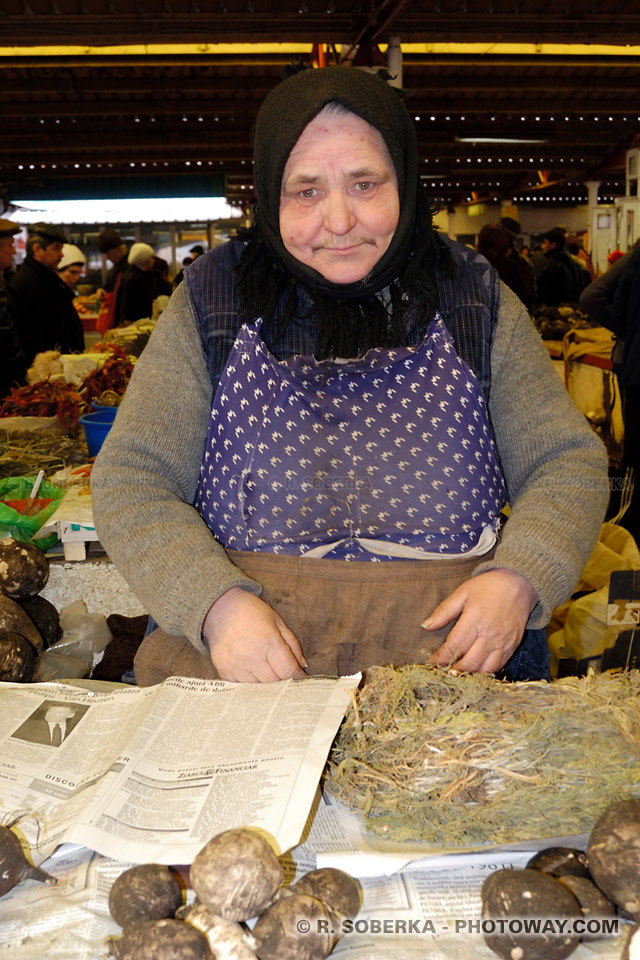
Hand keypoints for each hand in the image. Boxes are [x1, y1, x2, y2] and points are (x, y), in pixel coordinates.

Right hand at [203, 587, 307, 682]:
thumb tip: (302, 666)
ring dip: (268, 684)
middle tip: (287, 677)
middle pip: (275, 682)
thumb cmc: (252, 612)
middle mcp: (252, 656)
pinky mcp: (224, 671)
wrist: (220, 608)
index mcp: (268, 641)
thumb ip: (293, 645)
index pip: (288, 670)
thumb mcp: (278, 621)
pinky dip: (251, 684)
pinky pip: (243, 687)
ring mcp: (236, 665)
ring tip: (270, 676)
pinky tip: (254, 675)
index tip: (302, 679)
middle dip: (284, 681)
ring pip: (260, 688)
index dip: (297, 677)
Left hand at [423, 569, 538, 674]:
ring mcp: (502, 643)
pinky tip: (474, 672)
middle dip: (452, 671)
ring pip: (484, 669)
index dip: (441, 658)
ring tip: (456, 676)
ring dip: (468, 675)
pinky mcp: (512, 647)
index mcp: (475, 620)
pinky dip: (484, 673)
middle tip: (441, 674)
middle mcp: (489, 635)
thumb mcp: (463, 592)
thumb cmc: (489, 586)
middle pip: (469, 662)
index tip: (431, 665)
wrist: (520, 584)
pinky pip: (497, 667)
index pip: (454, 646)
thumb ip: (444, 611)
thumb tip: (425, 626)